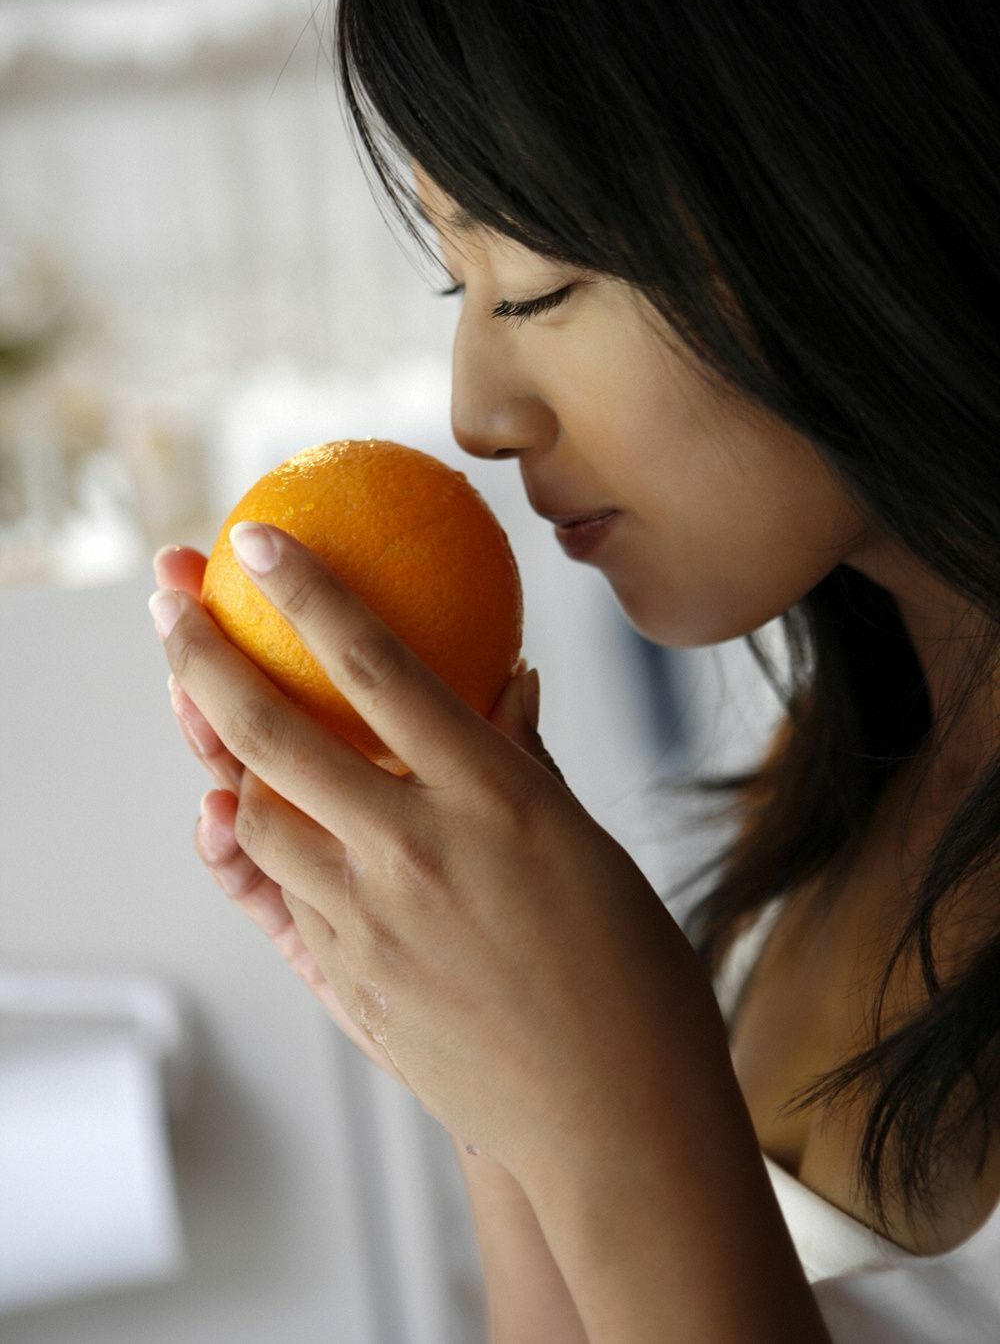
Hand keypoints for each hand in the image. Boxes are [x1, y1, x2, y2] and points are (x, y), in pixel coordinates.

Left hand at [149, 522, 705, 1185]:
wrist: (618, 1123)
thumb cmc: (631, 976)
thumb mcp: (583, 845)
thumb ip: (521, 760)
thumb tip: (506, 679)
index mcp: (496, 798)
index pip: (378, 668)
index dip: (308, 593)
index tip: (256, 540)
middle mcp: (418, 851)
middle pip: (275, 734)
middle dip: (201, 658)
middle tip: (166, 603)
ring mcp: (371, 923)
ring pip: (254, 818)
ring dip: (220, 760)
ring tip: (203, 714)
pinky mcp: (347, 982)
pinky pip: (282, 895)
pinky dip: (262, 848)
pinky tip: (256, 823)